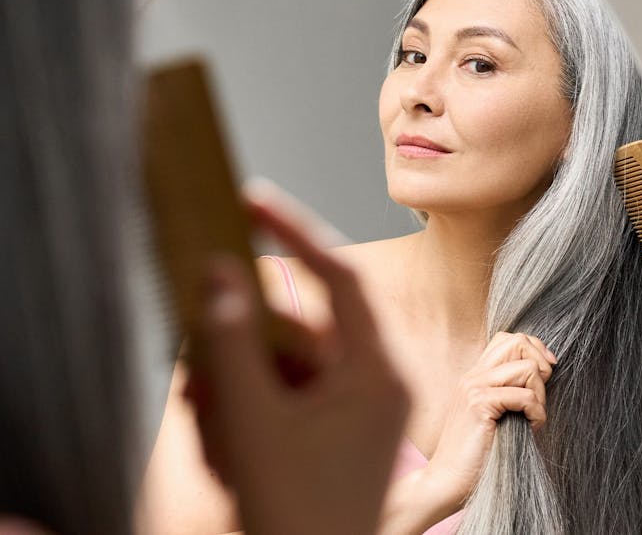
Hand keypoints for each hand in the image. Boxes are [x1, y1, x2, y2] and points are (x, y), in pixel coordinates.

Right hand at [187, 182, 409, 534]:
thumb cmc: (296, 516)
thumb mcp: (255, 423)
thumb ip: (233, 343)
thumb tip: (220, 272)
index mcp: (378, 372)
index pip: (341, 277)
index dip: (296, 231)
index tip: (253, 201)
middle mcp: (375, 382)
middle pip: (299, 329)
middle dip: (242, 344)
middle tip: (201, 366)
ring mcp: (355, 407)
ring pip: (285, 366)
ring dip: (237, 384)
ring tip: (210, 425)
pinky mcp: (333, 428)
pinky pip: (285, 396)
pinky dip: (248, 409)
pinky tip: (221, 441)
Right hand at [424, 332, 556, 511]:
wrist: (445, 481)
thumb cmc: (475, 455)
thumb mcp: (494, 416)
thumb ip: (509, 393)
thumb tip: (544, 375)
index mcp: (475, 375)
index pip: (509, 339)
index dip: (534, 351)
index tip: (546, 376)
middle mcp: (473, 375)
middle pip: (518, 341)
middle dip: (540, 365)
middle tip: (540, 396)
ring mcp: (473, 387)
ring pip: (526, 368)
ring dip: (540, 394)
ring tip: (533, 418)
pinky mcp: (479, 405)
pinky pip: (525, 396)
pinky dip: (537, 413)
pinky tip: (531, 428)